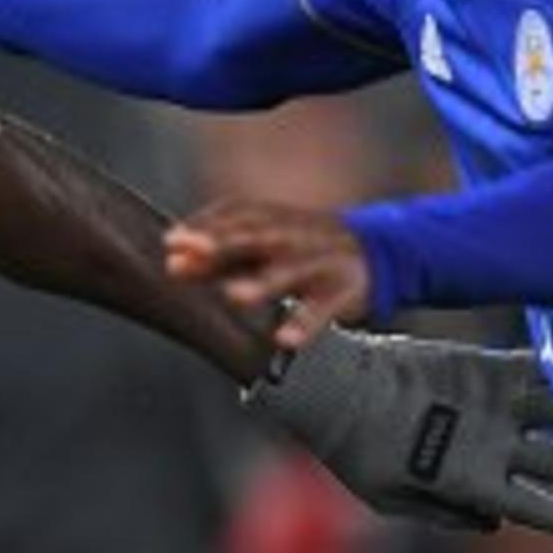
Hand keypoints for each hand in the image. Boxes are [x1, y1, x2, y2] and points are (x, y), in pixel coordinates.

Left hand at [166, 199, 368, 350]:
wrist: (379, 250)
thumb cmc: (306, 250)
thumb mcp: (266, 246)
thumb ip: (221, 257)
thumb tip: (173, 262)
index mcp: (273, 221)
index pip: (235, 214)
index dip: (204, 225)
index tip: (172, 240)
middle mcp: (294, 236)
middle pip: (258, 235)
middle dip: (225, 241)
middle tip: (194, 251)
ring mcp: (319, 262)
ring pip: (291, 270)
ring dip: (263, 282)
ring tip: (235, 295)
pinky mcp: (343, 290)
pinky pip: (323, 307)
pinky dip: (306, 322)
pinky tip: (286, 338)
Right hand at [246, 328, 552, 536]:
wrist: (333, 389)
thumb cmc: (355, 451)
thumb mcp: (391, 497)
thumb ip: (446, 512)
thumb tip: (496, 524)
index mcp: (476, 482)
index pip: (539, 506)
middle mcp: (494, 446)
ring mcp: (494, 407)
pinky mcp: (486, 368)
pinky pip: (536, 368)